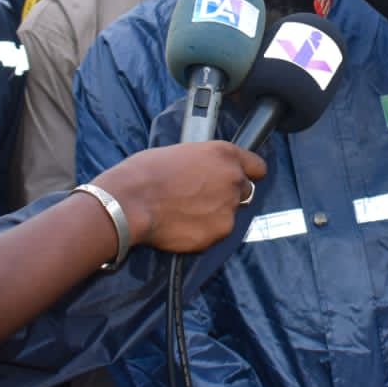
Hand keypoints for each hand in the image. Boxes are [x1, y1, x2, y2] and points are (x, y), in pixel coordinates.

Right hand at [91, 141, 266, 252]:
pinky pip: (216, 233)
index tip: (242, 178)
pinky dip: (203, 232)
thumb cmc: (146, 172)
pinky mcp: (218, 232)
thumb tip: (207, 173)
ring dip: (215, 215)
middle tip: (203, 198)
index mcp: (225, 154)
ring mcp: (229, 208)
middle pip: (245, 191)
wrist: (129, 202)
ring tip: (186, 213)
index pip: (257, 166)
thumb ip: (205, 164)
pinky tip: (182, 226)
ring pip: (230, 214)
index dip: (248, 173)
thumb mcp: (182, 153)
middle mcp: (233, 180)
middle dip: (228, 195)